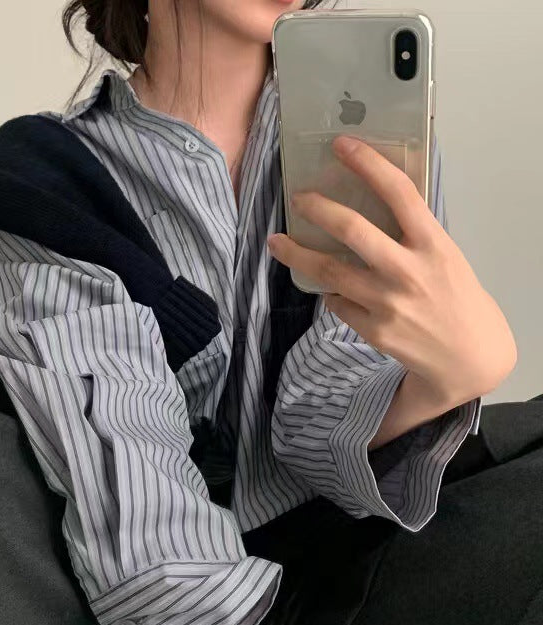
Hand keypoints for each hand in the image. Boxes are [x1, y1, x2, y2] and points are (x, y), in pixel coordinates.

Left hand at [267, 135, 516, 407]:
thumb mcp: (444, 256)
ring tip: (278, 243)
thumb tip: (367, 208)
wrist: (469, 356)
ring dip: (297, 254)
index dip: (368, 163)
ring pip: (329, 271)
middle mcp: (409, 270)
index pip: (399, 192)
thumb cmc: (456, 297)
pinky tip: (330, 289)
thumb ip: (412, 234)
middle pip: (352, 229)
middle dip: (317, 208)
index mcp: (433, 244)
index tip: (342, 145)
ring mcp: (388, 302)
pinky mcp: (374, 330)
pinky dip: (330, 293)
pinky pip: (337, 303)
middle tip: (298, 199)